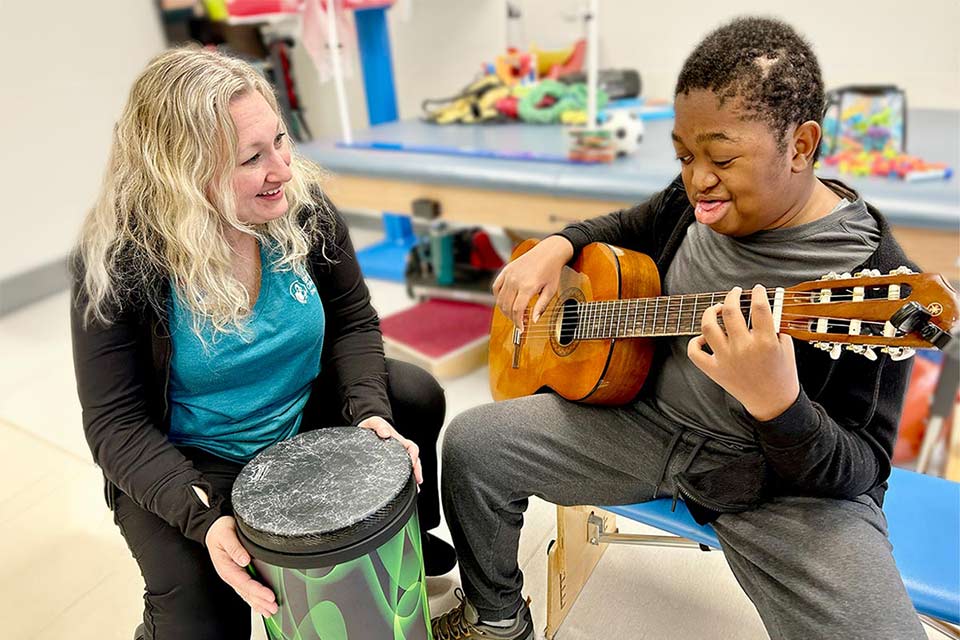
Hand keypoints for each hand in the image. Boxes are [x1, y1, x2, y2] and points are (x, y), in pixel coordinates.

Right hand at [205, 516, 277, 617]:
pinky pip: (245, 589)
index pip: (244, 583)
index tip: (269, 596)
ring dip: (258, 603)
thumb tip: (244, 560)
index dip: (258, 591)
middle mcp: (229, 574)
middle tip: (273, 608)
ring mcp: (233, 575)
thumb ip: (234, 547)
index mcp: (226, 567)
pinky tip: (259, 604)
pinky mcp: (237, 573)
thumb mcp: (226, 535)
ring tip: (269, 611)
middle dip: (260, 601)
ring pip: (246, 593)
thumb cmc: (220, 530)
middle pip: (246, 592)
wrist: (213, 527)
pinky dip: (253, 598)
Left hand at [358, 416, 422, 484]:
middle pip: (414, 460)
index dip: (414, 454)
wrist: (364, 430)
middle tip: (418, 479)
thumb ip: (379, 425)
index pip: (411, 447)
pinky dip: (404, 479)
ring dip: (413, 476)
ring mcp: (395, 457)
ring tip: (415, 486)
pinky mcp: (388, 463)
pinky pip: (399, 471)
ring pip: (409, 467)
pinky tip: (404, 487)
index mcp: (398, 440)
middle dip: (417, 470)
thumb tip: (385, 433)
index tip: (413, 461)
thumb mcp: (374, 423)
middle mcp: (399, 450)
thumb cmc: (371, 427)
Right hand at [492, 235, 573, 330]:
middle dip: (512, 318)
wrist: (548, 252)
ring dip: (504, 310)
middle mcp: (515, 280)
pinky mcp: (506, 271)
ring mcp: (509, 275)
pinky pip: (496, 287)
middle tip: (519, 323)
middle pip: (507, 306)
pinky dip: (498, 297)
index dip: (518, 322)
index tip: (521, 329)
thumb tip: (534, 320)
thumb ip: (541, 306)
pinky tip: (505, 302)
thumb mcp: (551, 290)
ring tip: (513, 315)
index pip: (517, 310)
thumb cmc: (551, 271)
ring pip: (500, 299)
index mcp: (528, 286)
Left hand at [687, 285, 799, 421]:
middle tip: (735, 293)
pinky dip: (695, 342)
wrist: (772, 402)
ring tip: (718, 308)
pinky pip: (695, 352)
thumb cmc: (781, 374)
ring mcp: (726, 359)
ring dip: (711, 312)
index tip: (756, 289)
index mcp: (765, 342)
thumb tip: (764, 306)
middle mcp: (743, 349)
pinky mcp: (714, 370)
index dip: (757, 293)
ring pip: (708, 327)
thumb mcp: (786, 347)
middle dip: (732, 296)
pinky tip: (704, 337)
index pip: (759, 308)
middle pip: (731, 311)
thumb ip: (775, 326)